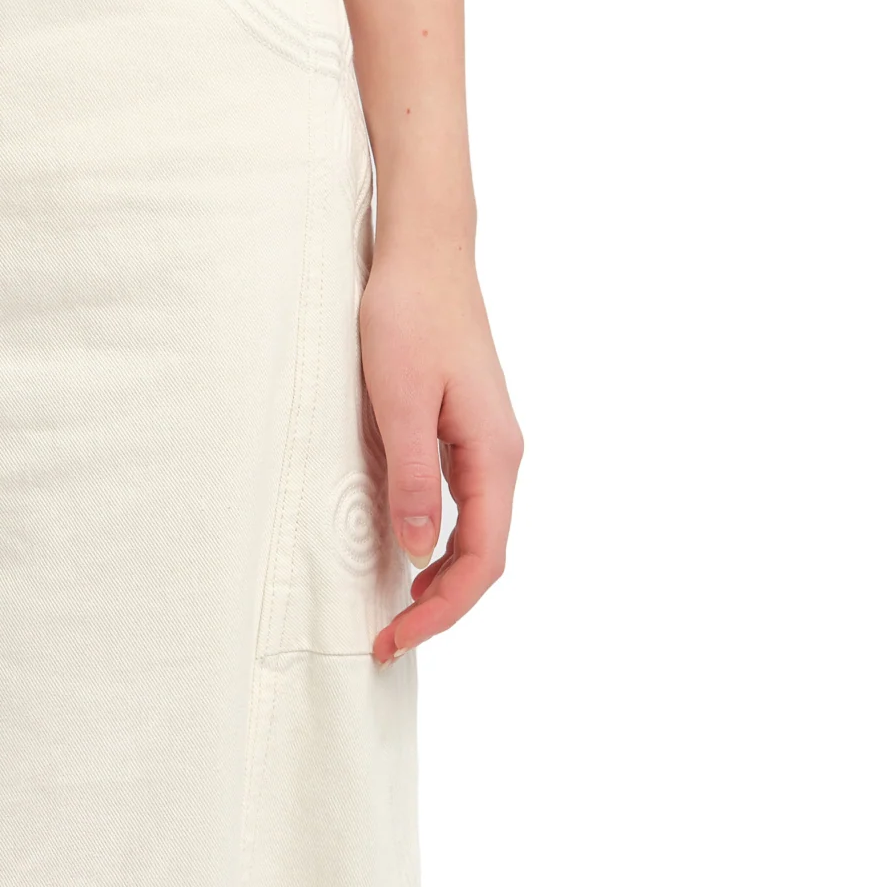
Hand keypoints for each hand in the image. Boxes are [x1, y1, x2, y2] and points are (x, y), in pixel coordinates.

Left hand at [359, 229, 522, 664]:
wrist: (424, 249)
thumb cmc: (409, 315)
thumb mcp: (399, 400)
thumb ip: (414, 477)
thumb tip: (423, 551)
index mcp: (494, 453)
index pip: (482, 558)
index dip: (442, 608)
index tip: (395, 636)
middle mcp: (501, 454)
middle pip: (485, 554)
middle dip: (441, 604)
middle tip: (386, 636)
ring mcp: (486, 440)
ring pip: (478, 530)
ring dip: (442, 577)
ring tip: (397, 608)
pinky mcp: (466, 426)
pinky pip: (464, 501)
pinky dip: (440, 539)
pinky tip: (409, 548)